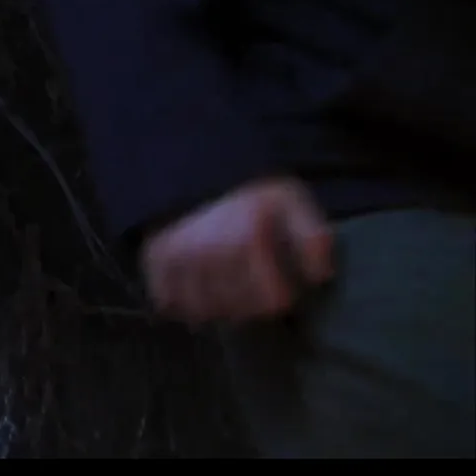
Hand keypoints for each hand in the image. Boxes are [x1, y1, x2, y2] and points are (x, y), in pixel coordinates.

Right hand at [140, 176, 334, 323]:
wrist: (192, 164)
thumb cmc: (247, 188)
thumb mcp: (289, 200)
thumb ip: (312, 236)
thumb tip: (321, 277)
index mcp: (249, 238)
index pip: (273, 300)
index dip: (283, 296)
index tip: (283, 285)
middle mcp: (211, 252)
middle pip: (239, 311)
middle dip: (252, 305)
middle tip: (254, 288)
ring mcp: (179, 258)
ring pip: (204, 312)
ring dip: (219, 308)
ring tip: (228, 292)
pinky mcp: (154, 260)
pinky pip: (168, 302)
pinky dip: (182, 304)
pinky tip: (197, 293)